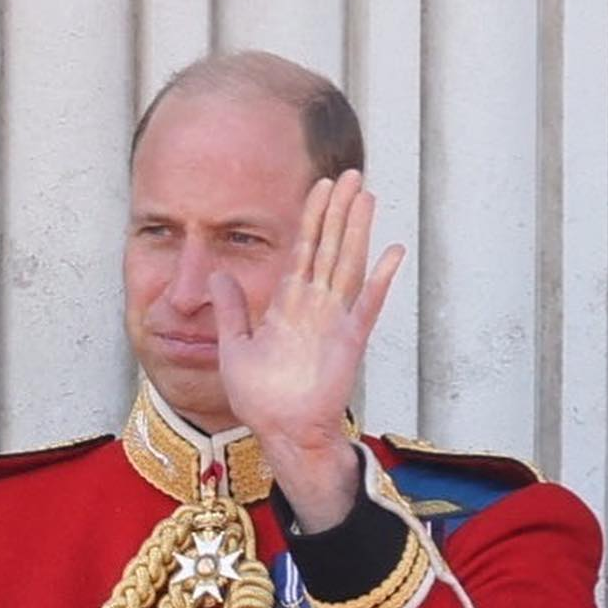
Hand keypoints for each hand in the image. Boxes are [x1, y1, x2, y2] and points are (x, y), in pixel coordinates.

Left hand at [213, 171, 405, 530]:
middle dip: (339, 210)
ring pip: (347, 265)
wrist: (282, 433)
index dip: (312, 218)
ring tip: (367, 196)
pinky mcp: (349, 342)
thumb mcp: (234, 347)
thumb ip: (231, 309)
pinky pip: (366, 306)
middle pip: (329, 247)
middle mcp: (314, 307)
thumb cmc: (261, 400)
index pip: (303, 250)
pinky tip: (392, 253)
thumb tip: (216, 273)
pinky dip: (379, 280)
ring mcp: (334, 322)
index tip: (320, 187)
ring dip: (358, 230)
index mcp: (289, 306)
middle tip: (351, 173)